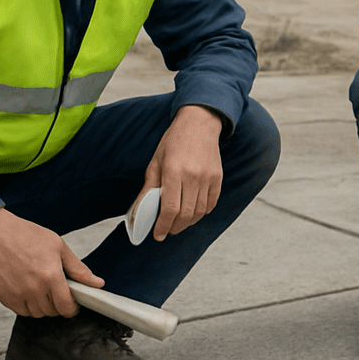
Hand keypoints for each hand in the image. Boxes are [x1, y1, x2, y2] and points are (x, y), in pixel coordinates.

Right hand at [0, 208, 102, 317]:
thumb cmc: (25, 236)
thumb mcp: (59, 247)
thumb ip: (78, 269)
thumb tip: (97, 283)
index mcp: (51, 275)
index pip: (66, 307)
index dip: (73, 308)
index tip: (74, 304)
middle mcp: (34, 289)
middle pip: (53, 312)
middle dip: (59, 304)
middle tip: (57, 290)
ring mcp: (18, 295)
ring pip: (38, 313)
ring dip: (43, 306)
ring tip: (43, 288)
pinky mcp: (5, 297)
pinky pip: (22, 312)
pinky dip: (28, 306)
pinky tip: (29, 291)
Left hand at [140, 104, 224, 241]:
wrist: (199, 124)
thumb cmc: (174, 141)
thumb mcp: (156, 162)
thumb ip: (149, 188)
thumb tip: (140, 211)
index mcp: (173, 171)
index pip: (170, 208)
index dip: (163, 225)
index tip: (158, 234)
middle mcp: (193, 176)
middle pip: (185, 214)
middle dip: (175, 227)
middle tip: (167, 231)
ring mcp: (207, 178)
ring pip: (199, 212)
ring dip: (188, 222)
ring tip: (178, 223)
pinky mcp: (218, 178)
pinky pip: (211, 204)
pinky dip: (201, 213)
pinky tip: (192, 212)